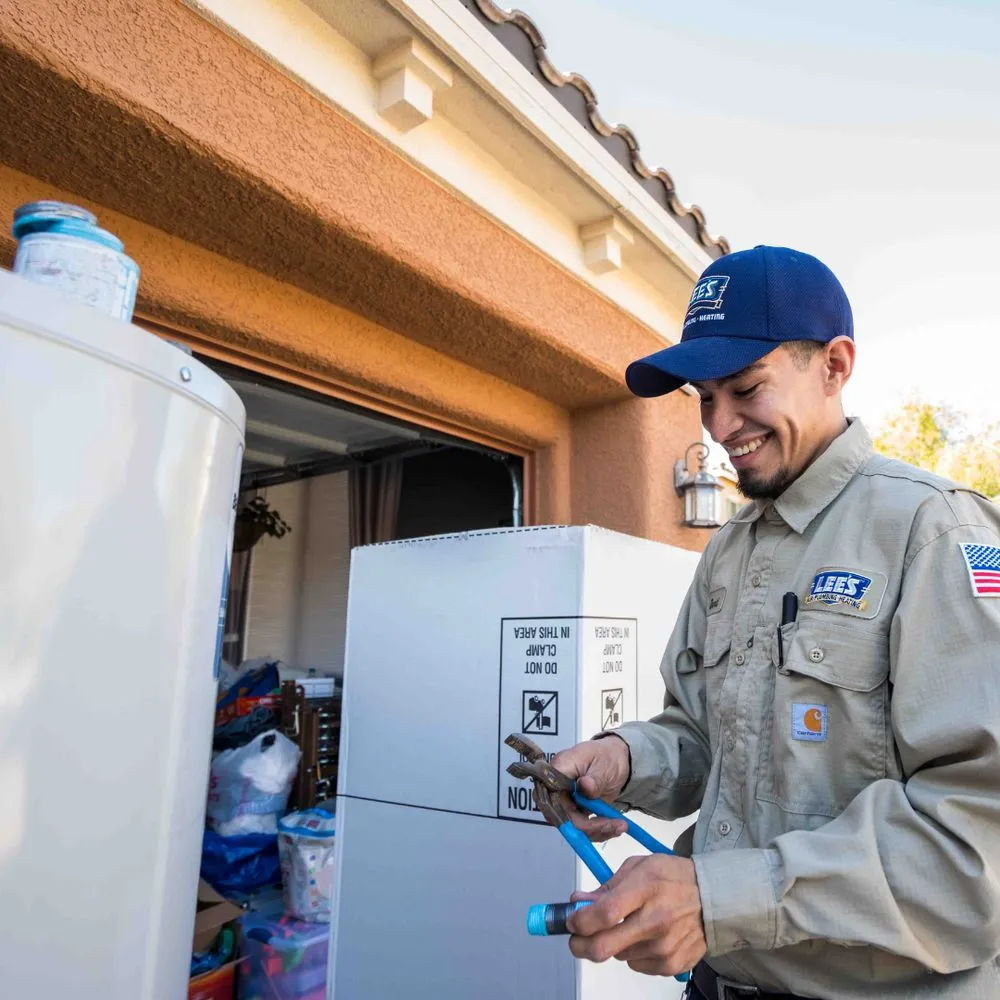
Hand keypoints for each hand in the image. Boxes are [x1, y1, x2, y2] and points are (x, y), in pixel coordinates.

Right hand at [550, 737, 630, 840]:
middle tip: (613, 825)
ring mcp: (565, 800)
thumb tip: (584, 786)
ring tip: (619, 825)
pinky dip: (598, 831)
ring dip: (596, 831)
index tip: (587, 822)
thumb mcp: (604, 765)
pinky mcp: (574, 811)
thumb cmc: (606, 756)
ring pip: (571, 826)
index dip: (564, 812)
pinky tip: (614, 826)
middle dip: (587, 826)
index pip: (550, 794)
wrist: (615, 760)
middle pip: (560, 815)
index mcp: (559, 769)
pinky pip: (581, 828)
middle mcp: (557, 787)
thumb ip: (594, 778)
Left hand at [566, 855, 706, 977]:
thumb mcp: (639, 867)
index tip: (571, 920)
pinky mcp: (672, 965)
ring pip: (617, 956)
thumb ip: (607, 886)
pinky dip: (632, 952)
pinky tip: (645, 936)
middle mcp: (655, 921)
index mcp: (646, 888)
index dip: (579, 920)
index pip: (604, 914)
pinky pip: (636, 964)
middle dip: (580, 945)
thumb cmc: (673, 877)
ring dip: (612, 943)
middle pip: (604, 947)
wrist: (714, 898)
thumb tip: (578, 902)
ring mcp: (664, 947)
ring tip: (627, 925)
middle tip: (576, 938)